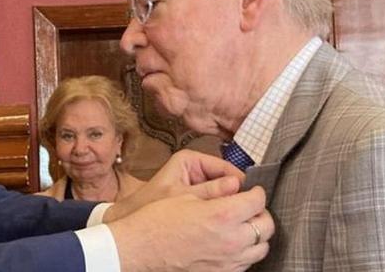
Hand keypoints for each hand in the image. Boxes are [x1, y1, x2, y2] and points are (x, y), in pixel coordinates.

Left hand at [105, 149, 243, 222]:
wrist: (131, 219)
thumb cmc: (150, 204)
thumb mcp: (182, 196)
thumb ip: (210, 191)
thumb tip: (237, 186)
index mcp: (190, 160)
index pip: (225, 167)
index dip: (241, 182)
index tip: (254, 195)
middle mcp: (196, 169)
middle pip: (227, 180)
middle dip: (237, 194)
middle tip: (249, 210)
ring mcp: (197, 183)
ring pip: (224, 194)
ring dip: (230, 205)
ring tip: (239, 219)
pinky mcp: (197, 197)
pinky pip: (217, 203)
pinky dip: (221, 212)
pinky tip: (226, 224)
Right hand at [109, 187, 273, 271]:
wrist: (141, 248)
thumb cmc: (158, 220)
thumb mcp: (187, 195)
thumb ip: (217, 191)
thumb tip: (236, 185)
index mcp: (223, 215)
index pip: (258, 201)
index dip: (256, 191)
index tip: (251, 190)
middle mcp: (231, 240)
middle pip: (266, 226)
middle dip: (261, 212)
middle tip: (250, 206)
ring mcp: (228, 261)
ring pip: (261, 248)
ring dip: (256, 234)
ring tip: (243, 225)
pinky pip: (246, 263)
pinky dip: (246, 252)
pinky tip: (232, 243)